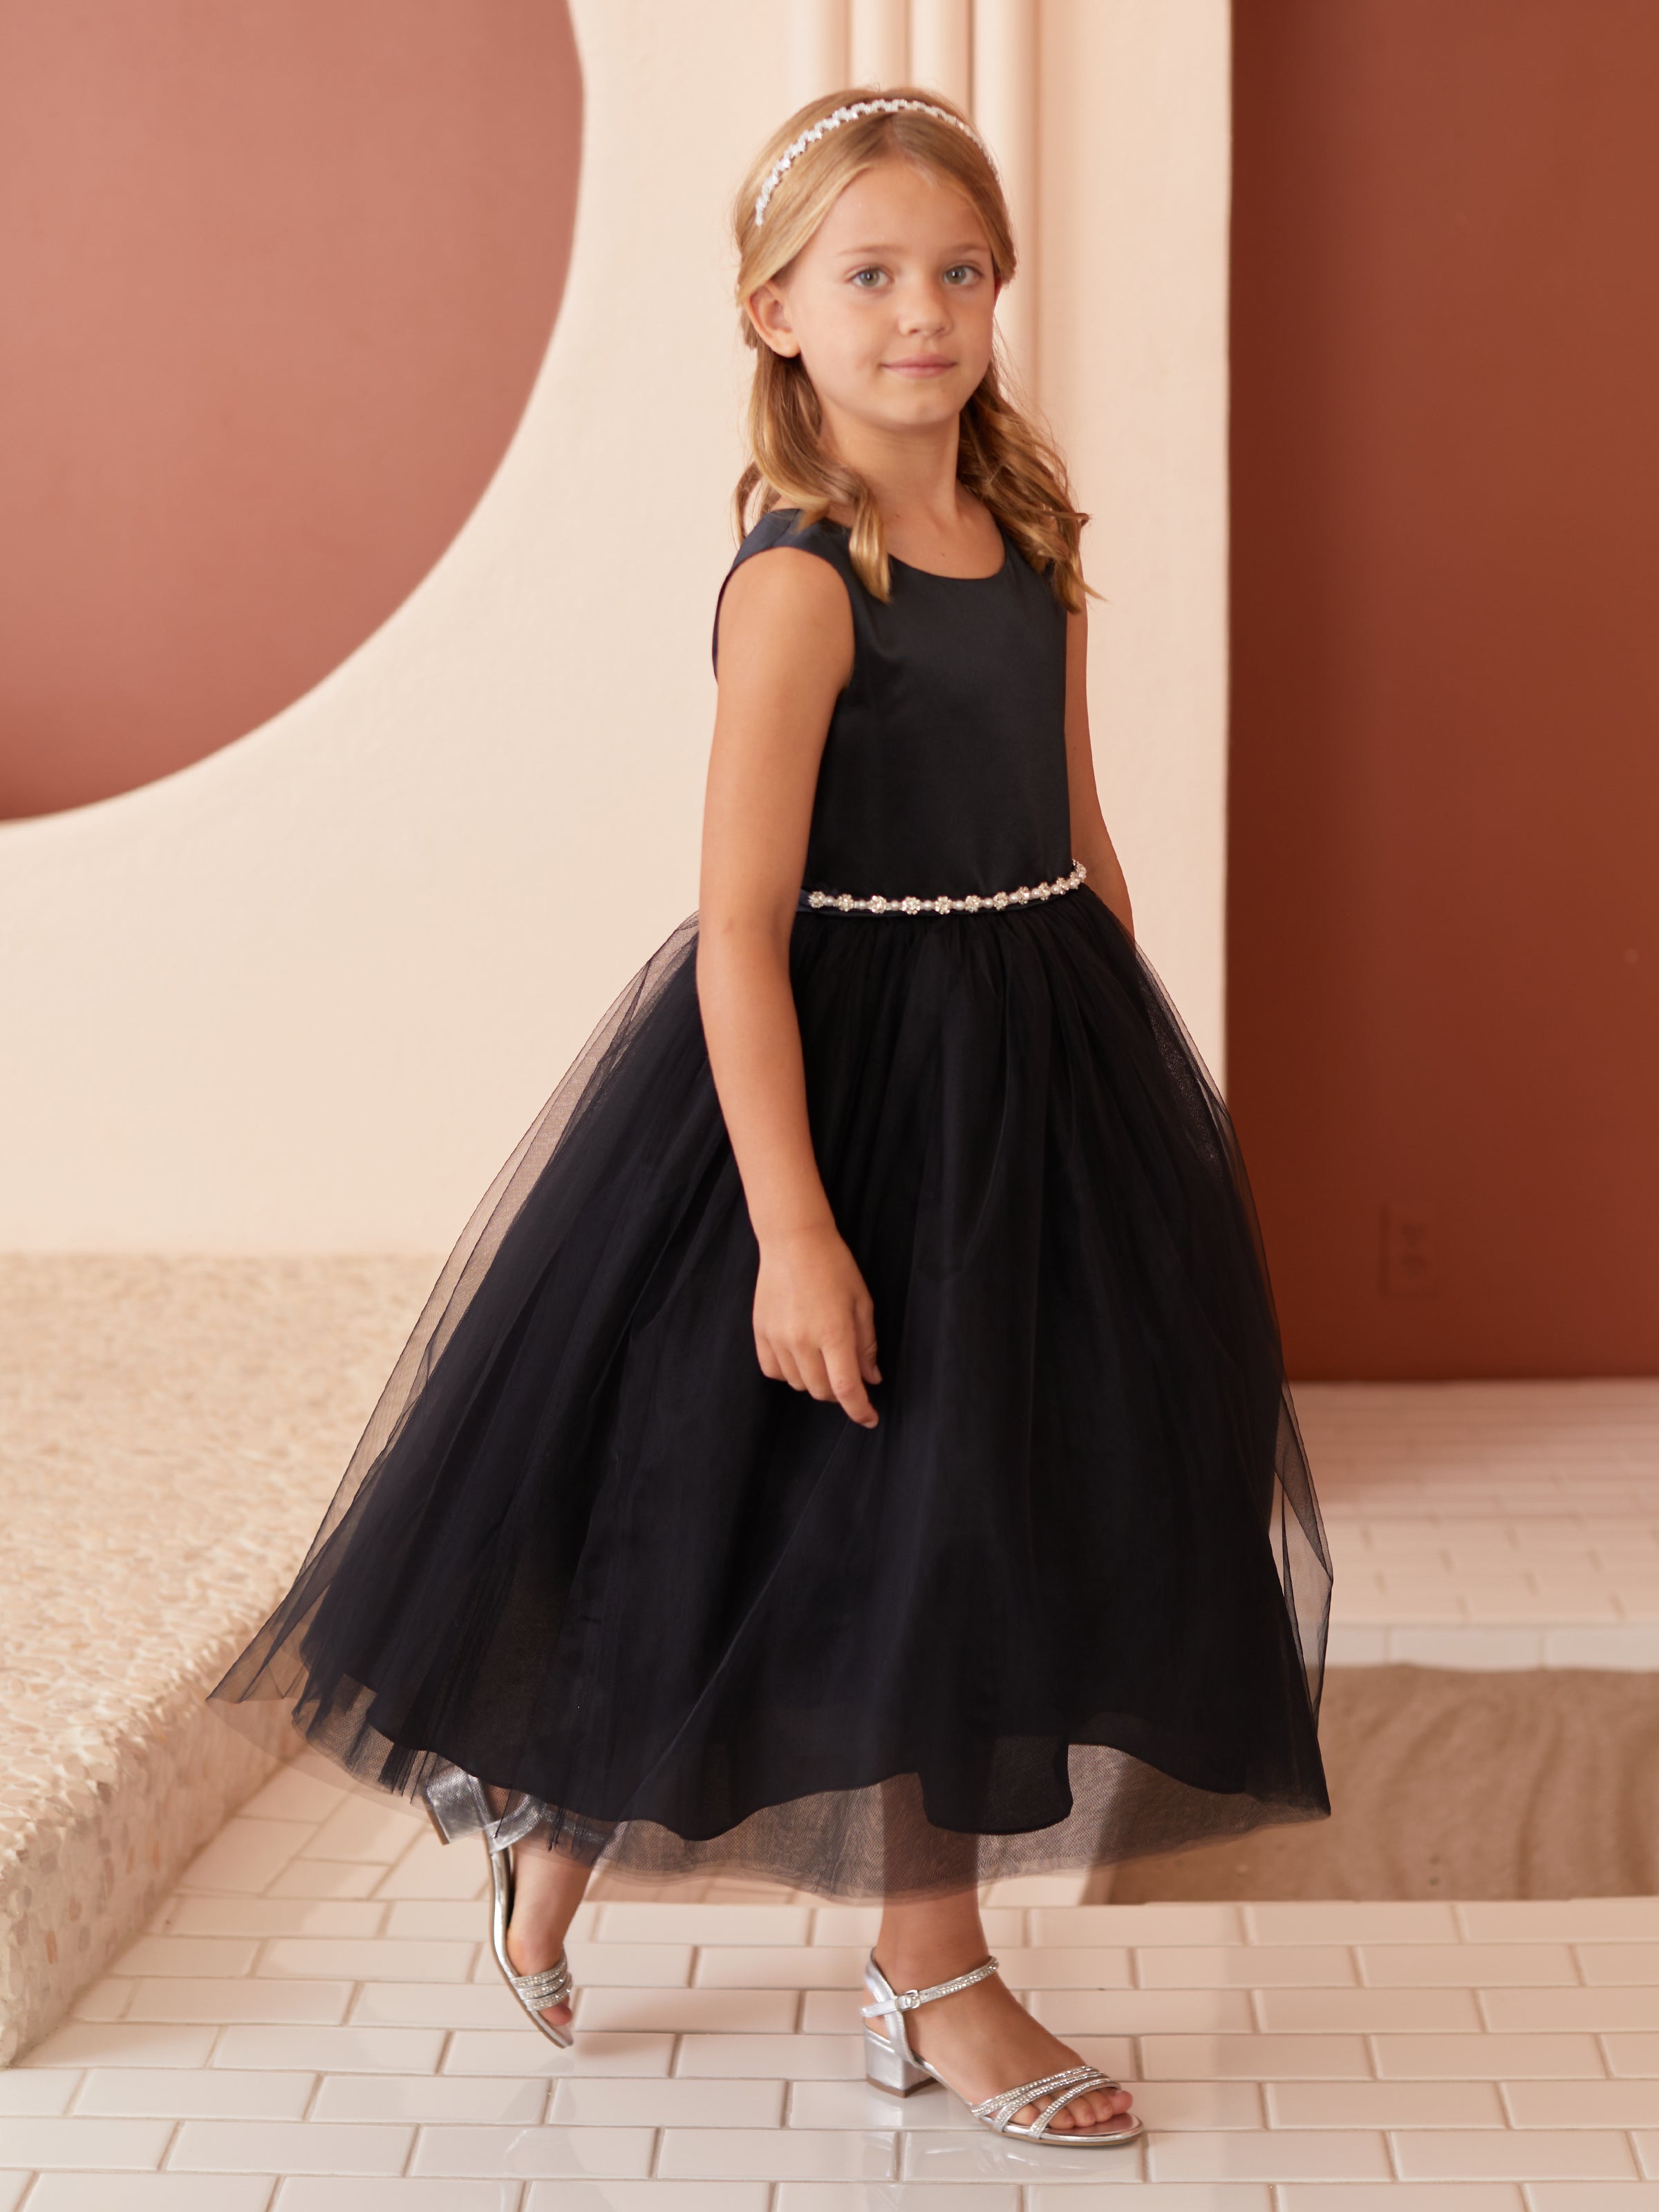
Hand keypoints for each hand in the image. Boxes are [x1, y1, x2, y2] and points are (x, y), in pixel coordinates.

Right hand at [754, 1223, 880, 1426]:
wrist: (794, 1241)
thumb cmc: (835, 1267)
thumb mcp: (862, 1303)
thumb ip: (867, 1345)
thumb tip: (871, 1379)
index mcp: (834, 1332)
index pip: (847, 1389)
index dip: (860, 1411)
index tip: (870, 1419)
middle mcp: (803, 1340)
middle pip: (822, 1391)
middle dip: (840, 1393)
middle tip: (848, 1374)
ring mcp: (778, 1338)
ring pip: (798, 1384)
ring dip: (815, 1382)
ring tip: (823, 1358)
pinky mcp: (760, 1333)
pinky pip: (773, 1371)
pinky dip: (789, 1373)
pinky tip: (799, 1357)